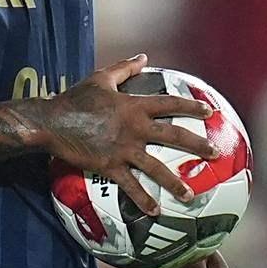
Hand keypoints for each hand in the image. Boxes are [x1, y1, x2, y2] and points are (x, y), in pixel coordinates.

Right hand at [35, 54, 215, 215]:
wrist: (51, 122)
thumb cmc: (75, 99)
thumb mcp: (101, 78)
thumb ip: (124, 68)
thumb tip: (143, 56)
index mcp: (134, 106)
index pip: (169, 104)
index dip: (191, 108)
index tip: (210, 113)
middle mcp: (134, 128)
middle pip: (172, 136)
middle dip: (196, 145)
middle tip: (215, 154)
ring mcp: (123, 149)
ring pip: (155, 167)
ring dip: (174, 182)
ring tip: (190, 195)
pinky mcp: (110, 166)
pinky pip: (130, 185)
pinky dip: (143, 199)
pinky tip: (155, 211)